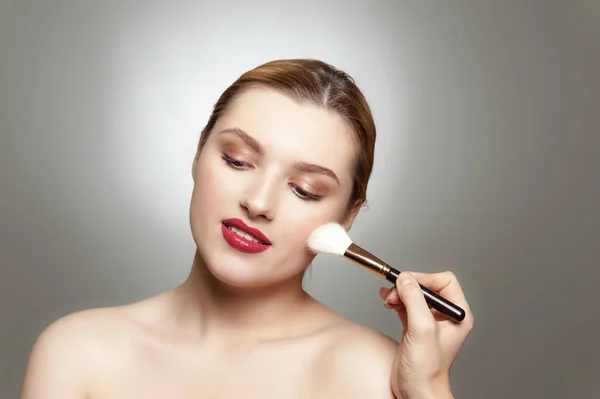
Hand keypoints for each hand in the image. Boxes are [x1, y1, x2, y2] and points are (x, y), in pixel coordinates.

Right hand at [379, 271, 473, 398]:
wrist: (416, 391)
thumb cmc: (427, 369)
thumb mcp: (422, 329)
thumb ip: (414, 300)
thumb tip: (405, 278)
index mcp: (458, 315)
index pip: (444, 281)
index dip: (425, 278)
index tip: (407, 282)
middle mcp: (446, 316)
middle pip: (427, 286)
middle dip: (408, 287)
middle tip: (394, 292)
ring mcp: (430, 322)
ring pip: (414, 294)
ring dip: (399, 293)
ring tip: (389, 298)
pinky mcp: (415, 327)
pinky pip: (405, 305)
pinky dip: (396, 300)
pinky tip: (387, 301)